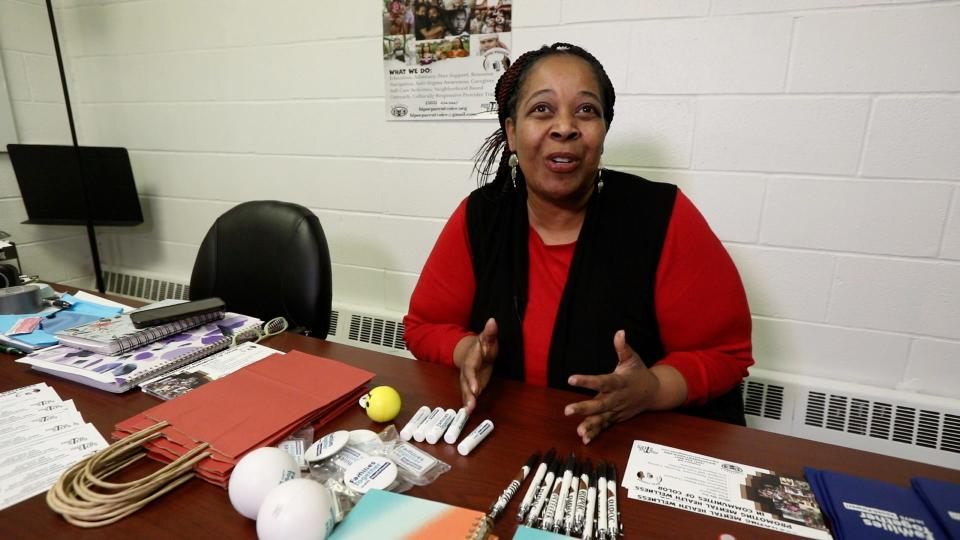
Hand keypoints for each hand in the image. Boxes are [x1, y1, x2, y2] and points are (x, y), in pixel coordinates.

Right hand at [453, 318, 497, 414]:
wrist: (472, 351)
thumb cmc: (483, 345)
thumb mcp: (488, 338)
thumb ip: (490, 332)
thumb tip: (492, 321)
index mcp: (471, 359)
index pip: (470, 370)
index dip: (472, 379)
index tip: (476, 389)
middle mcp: (466, 371)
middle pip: (466, 383)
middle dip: (468, 394)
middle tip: (470, 405)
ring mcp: (467, 379)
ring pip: (466, 391)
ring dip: (467, 401)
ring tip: (468, 411)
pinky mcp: (471, 386)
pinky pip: (468, 395)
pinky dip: (468, 403)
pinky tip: (468, 412)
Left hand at [564, 330, 661, 444]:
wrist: (653, 392)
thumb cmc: (639, 373)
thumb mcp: (632, 359)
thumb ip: (623, 347)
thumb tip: (620, 332)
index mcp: (619, 382)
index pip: (602, 381)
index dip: (587, 380)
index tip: (571, 379)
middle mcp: (617, 398)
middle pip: (600, 404)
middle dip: (584, 408)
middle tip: (568, 410)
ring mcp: (617, 410)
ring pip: (602, 418)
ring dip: (590, 425)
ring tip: (578, 430)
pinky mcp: (616, 417)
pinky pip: (605, 426)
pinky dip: (595, 433)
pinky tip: (584, 438)